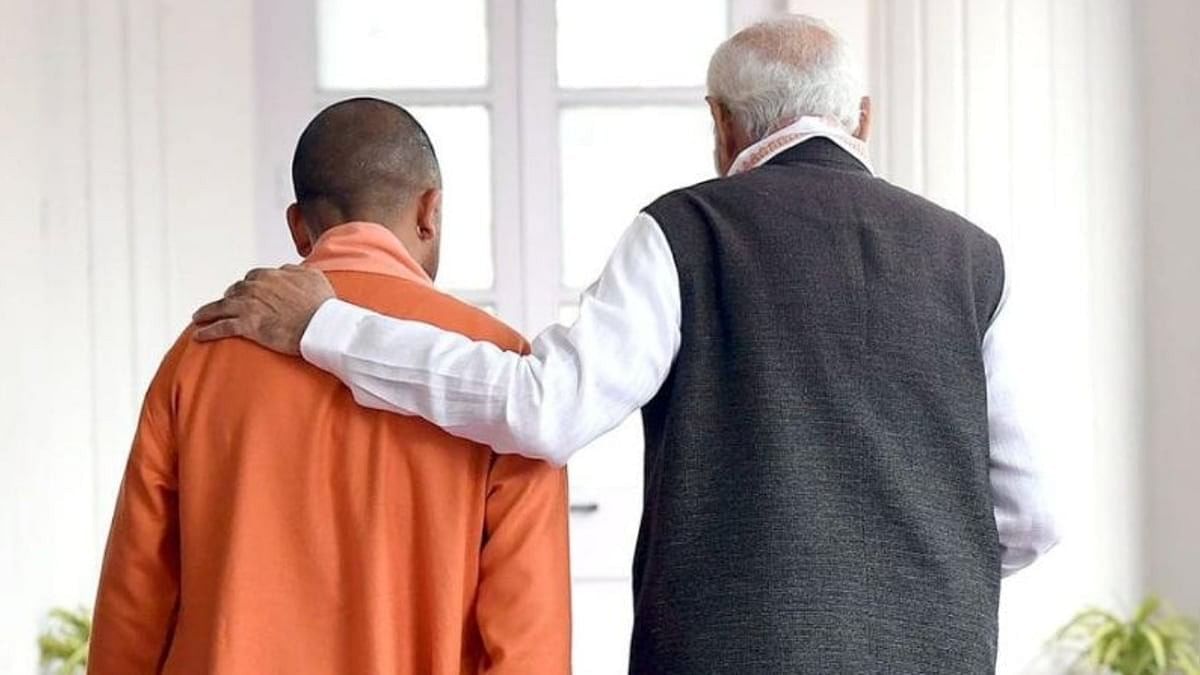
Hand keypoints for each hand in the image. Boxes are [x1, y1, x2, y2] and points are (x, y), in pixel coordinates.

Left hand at [192, 264, 335, 354]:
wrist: (322, 325)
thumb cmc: (321, 303)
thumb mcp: (312, 275)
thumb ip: (293, 270)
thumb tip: (283, 269)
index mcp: (270, 275)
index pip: (252, 277)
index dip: (248, 286)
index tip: (245, 293)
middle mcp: (255, 288)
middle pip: (234, 291)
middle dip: (228, 298)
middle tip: (224, 306)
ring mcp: (249, 306)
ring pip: (221, 308)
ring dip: (208, 312)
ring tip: (199, 318)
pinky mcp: (248, 326)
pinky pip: (222, 327)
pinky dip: (208, 331)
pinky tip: (200, 335)